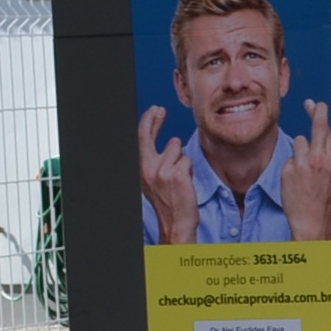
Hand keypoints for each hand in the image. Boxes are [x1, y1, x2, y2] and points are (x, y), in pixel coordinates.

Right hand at [137, 106, 195, 243]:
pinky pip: (188, 159)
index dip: (147, 122)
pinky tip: (186, 181)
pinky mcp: (177, 174)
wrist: (175, 221)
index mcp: (141, 169)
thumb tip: (170, 140)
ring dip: (182, 159)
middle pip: (148, 135)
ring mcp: (161, 171)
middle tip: (160, 109)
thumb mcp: (156, 179)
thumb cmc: (169, 200)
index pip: (140, 139)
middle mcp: (147, 168)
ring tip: (180, 176)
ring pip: (177, 149)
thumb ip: (158, 160)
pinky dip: (189, 168)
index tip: (154, 110)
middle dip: (153, 118)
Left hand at [281, 101, 330, 241]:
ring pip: (299, 142)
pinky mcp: (289, 169)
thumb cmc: (323, 198)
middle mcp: (320, 158)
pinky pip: (289, 158)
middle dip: (316, 112)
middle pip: (316, 126)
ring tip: (304, 170)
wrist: (312, 219)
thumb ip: (327, 155)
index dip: (321, 115)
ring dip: (300, 151)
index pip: (327, 130)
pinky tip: (295, 179)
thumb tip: (321, 137)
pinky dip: (291, 166)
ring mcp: (303, 162)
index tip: (318, 105)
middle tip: (311, 103)